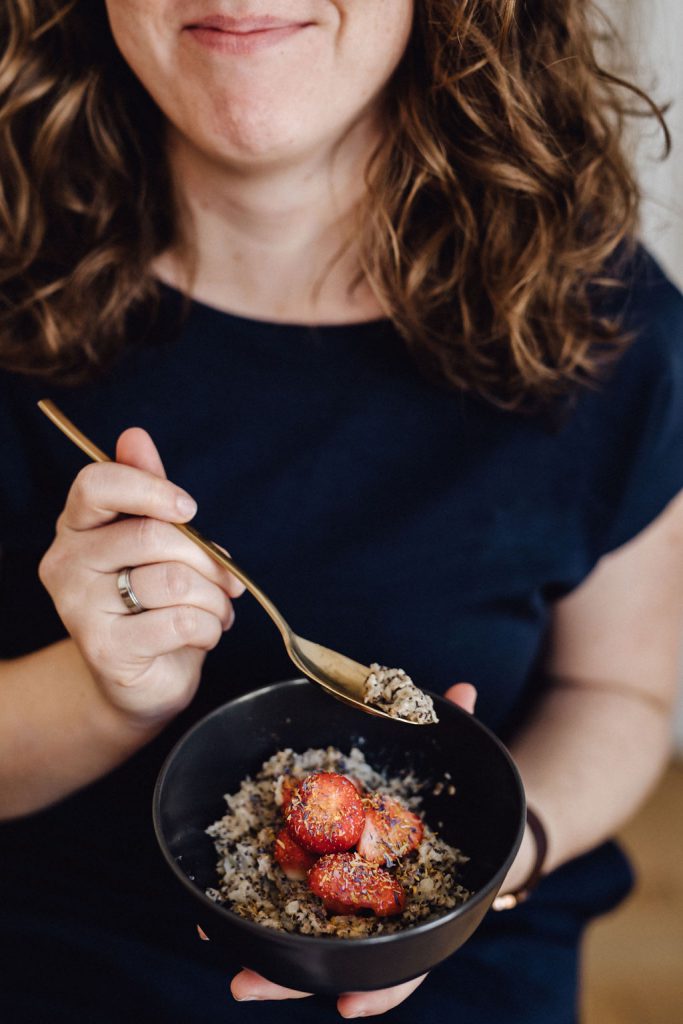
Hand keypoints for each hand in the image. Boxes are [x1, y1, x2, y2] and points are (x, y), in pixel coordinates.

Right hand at [39, 428, 243, 728]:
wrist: (138, 679)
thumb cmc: (152, 602)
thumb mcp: (155, 543)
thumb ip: (148, 492)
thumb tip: (134, 435)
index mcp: (77, 526)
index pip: (97, 484)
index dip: (151, 488)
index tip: (191, 509)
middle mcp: (66, 563)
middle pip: (150, 536)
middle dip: (207, 559)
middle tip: (230, 581)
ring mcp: (79, 609)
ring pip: (173, 581)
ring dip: (215, 598)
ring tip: (219, 611)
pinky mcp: (105, 649)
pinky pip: (181, 622)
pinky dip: (210, 628)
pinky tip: (206, 634)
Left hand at [227, 682, 477, 1016]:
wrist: (464, 811)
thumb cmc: (472, 803)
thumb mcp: (468, 769)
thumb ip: (462, 732)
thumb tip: (464, 689)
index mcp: (427, 903)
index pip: (408, 958)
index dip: (381, 986)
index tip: (348, 1004)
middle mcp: (385, 913)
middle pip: (339, 960)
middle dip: (292, 975)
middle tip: (244, 984)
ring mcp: (351, 901)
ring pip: (306, 937)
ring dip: (259, 947)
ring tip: (212, 938)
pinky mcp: (322, 878)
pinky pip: (289, 900)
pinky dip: (253, 908)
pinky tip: (215, 909)